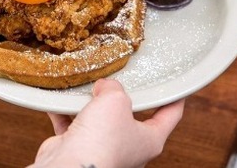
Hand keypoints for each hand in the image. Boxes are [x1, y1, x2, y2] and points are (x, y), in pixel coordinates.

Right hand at [30, 79, 183, 167]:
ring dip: (90, 103)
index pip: (170, 116)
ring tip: (86, 86)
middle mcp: (128, 147)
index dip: (174, 98)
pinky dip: (65, 112)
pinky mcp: (78, 149)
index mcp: (150, 140)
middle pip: (130, 114)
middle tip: (117, 77)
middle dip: (121, 96)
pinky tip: (61, 100)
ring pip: (99, 119)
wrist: (69, 166)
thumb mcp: (116, 100)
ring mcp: (103, 149)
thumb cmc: (101, 143)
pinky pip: (72, 126)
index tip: (176, 86)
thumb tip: (103, 87)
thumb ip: (114, 87)